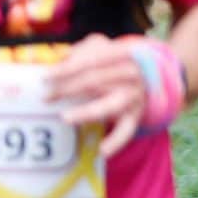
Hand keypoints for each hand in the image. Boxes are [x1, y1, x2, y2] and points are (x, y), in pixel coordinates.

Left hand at [48, 34, 147, 157]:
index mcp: (122, 53)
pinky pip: (127, 130)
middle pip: (95, 81)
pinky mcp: (136, 114)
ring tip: (65, 118)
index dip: (67, 68)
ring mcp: (135, 95)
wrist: (151, 74)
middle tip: (46, 97)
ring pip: (110, 105)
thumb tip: (58, 59)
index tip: (46, 77)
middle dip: (67, 89)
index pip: (91, 60)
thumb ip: (81, 49)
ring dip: (86, 112)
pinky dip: (116, 141)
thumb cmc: (113, 59)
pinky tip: (102, 150)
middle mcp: (131, 74)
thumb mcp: (101, 46)